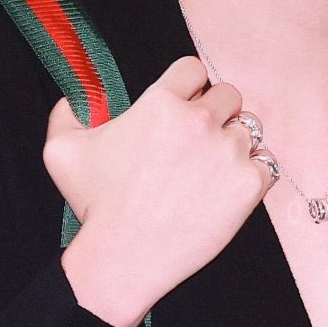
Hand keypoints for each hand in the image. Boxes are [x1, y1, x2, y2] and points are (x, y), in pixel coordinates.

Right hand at [48, 57, 275, 326]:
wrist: (124, 257)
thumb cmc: (95, 206)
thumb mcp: (61, 150)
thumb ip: (65, 112)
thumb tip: (74, 97)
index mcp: (161, 102)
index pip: (194, 69)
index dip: (189, 87)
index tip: (184, 107)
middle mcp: (200, 120)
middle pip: (229, 94)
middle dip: (217, 112)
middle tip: (201, 141)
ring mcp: (229, 152)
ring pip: (250, 128)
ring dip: (235, 143)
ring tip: (214, 167)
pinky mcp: (249, 184)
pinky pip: (266, 163)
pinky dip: (252, 173)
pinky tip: (229, 186)